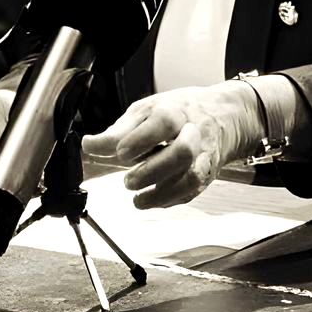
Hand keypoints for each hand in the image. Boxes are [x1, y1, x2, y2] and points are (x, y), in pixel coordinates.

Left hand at [80, 82, 262, 208]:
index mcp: (174, 111)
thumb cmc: (177, 111)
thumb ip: (118, 131)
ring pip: (192, 177)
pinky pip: (194, 191)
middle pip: (182, 152)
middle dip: (152, 171)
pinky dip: (171, 199)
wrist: (222, 115)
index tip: (120, 153)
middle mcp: (193, 132)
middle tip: (127, 181)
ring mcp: (204, 154)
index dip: (141, 139)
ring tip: (137, 200)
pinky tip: (153, 200)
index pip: (162, 122)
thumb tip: (89, 145)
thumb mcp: (145, 111)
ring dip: (162, 193)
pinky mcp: (208, 173)